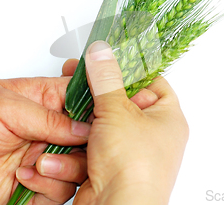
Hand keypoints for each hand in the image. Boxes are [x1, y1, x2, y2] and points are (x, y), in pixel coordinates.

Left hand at [0, 75, 90, 204]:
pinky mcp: (35, 185)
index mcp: (45, 101)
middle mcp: (48, 130)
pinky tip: (24, 178)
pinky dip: (46, 187)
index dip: (97, 110)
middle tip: (68, 147)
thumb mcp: (6, 107)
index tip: (101, 121)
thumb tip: (84, 127)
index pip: (85, 100)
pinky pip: (60, 192)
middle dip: (84, 147)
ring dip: (62, 169)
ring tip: (37, 164)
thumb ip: (49, 117)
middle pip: (89, 139)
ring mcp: (43, 157)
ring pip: (79, 168)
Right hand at [73, 41, 188, 204]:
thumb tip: (102, 51)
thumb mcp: (117, 111)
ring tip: (63, 125)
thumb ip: (106, 78)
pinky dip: (72, 157)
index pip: (151, 82)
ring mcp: (129, 156)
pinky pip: (88, 154)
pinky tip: (57, 159)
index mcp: (166, 118)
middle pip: (119, 106)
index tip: (104, 62)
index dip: (127, 71)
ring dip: (77, 132)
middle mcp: (151, 137)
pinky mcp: (109, 171)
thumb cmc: (133, 167)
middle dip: (92, 101)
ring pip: (98, 131)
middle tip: (74, 84)